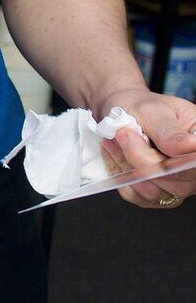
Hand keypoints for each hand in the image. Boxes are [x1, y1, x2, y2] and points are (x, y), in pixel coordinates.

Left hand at [97, 88, 195, 208]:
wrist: (121, 110)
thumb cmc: (140, 107)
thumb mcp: (154, 111)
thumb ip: (170, 132)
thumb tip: (191, 145)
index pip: (193, 163)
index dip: (172, 161)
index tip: (140, 141)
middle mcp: (192, 168)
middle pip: (175, 182)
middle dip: (141, 159)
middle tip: (123, 133)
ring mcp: (176, 184)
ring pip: (152, 191)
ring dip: (128, 166)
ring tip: (117, 140)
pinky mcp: (155, 194)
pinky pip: (136, 195)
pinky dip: (120, 175)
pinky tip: (114, 153)